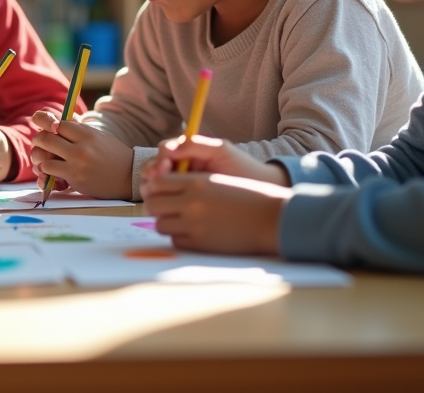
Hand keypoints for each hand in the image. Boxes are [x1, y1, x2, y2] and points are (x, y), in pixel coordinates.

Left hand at [29, 109, 132, 198]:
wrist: (129, 177)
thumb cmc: (111, 155)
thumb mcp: (96, 136)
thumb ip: (76, 130)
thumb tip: (51, 120)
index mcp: (87, 133)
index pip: (57, 123)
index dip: (45, 122)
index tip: (39, 122)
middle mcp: (81, 147)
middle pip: (45, 138)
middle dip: (38, 140)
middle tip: (40, 143)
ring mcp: (77, 164)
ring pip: (43, 156)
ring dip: (39, 158)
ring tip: (44, 159)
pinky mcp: (74, 179)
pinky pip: (48, 172)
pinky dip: (45, 171)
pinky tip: (51, 172)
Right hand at [141, 135, 290, 186]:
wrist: (262, 190)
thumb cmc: (243, 168)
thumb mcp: (221, 151)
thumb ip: (196, 145)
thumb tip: (169, 149)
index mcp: (189, 151)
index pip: (164, 150)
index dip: (159, 158)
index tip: (163, 168)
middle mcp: (181, 165)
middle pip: (154, 166)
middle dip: (150, 173)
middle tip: (153, 182)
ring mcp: (181, 183)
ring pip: (155, 183)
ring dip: (151, 187)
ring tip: (155, 195)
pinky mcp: (184, 200)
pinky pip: (165, 198)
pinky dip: (161, 200)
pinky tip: (166, 206)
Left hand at [142, 172, 292, 254]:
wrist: (271, 219)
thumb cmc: (248, 197)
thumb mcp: (217, 180)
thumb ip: (191, 182)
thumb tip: (162, 187)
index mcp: (196, 182)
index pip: (157, 182)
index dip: (156, 187)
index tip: (162, 191)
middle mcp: (191, 202)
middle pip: (152, 204)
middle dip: (157, 206)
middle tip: (166, 208)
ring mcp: (194, 224)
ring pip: (160, 225)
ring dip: (167, 223)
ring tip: (180, 221)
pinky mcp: (201, 244)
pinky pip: (175, 241)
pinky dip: (180, 238)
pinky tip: (193, 233)